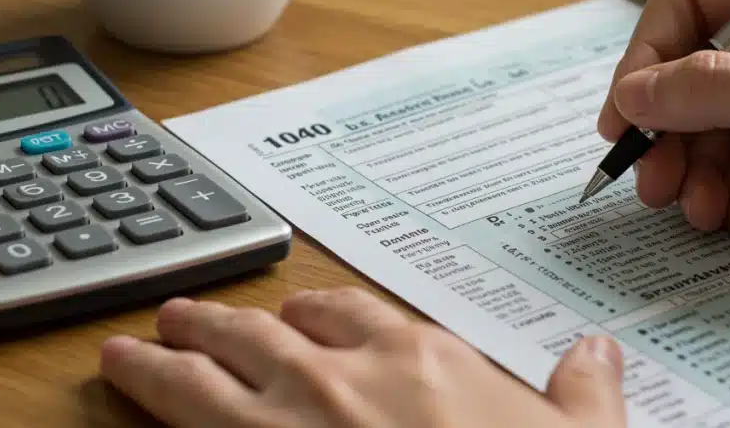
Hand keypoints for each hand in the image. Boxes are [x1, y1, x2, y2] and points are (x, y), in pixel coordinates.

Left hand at [99, 288, 625, 427]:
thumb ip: (585, 392)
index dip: (315, 313)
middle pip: (262, 332)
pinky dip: (154, 414)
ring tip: (130, 349)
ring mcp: (284, 427)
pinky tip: (132, 406)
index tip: (300, 315)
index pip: (349, 313)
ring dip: (163, 359)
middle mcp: (342, 380)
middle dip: (219, 323)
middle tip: (185, 316)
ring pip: (204, 375)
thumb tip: (599, 354)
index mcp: (418, 359)